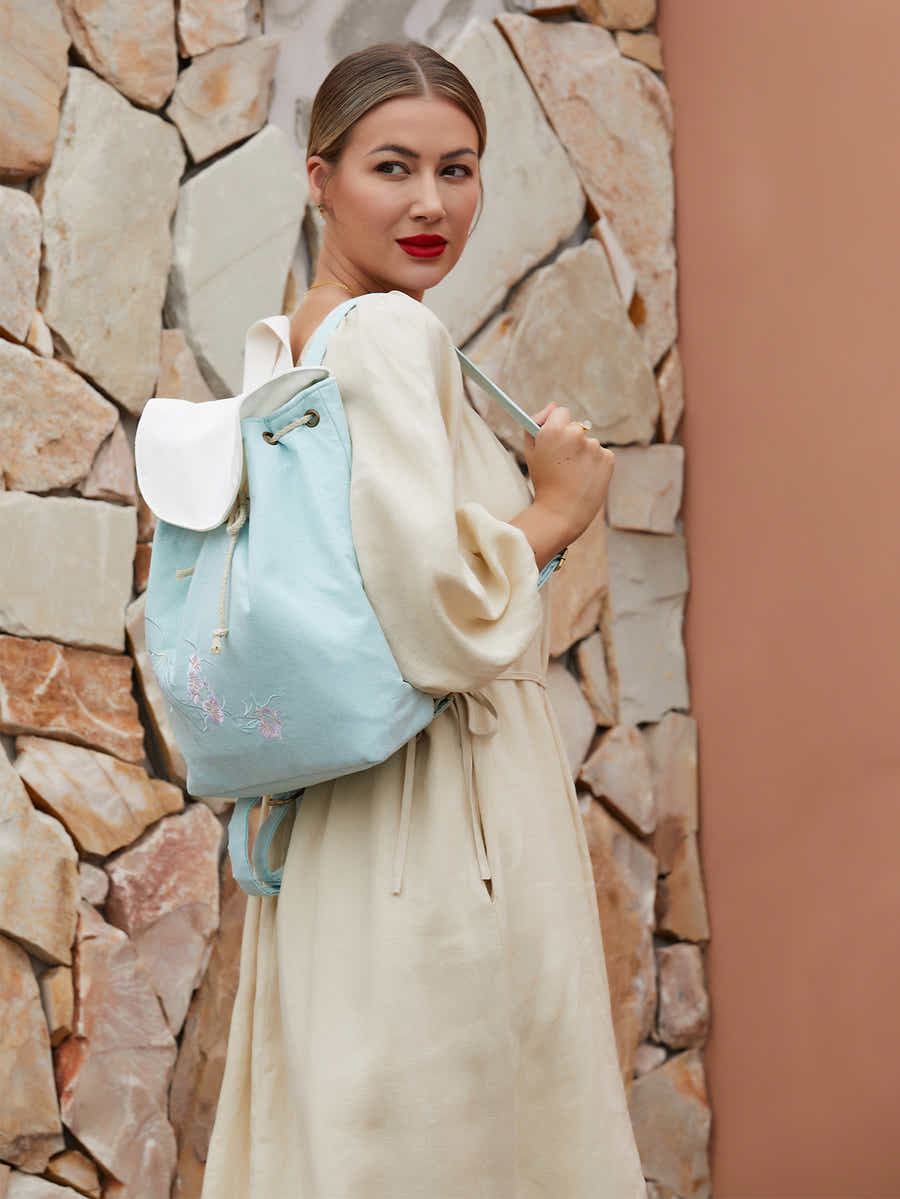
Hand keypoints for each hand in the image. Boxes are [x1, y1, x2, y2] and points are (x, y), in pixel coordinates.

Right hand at [524, 403, 613, 544]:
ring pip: (588, 443)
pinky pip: (601, 455)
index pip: (561, 412)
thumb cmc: (543, 482)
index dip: (557, 425)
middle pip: (576, 427)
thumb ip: (536, 423)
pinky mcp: (609, 458)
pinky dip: (595, 464)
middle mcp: (576, 434)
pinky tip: (585, 478)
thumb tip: (553, 406)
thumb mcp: (531, 452)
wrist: (561, 513)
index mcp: (554, 430)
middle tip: (562, 463)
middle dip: (570, 441)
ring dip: (583, 454)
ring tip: (573, 475)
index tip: (555, 437)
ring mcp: (595, 446)